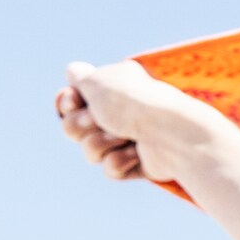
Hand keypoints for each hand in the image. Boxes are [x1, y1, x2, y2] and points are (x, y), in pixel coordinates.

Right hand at [56, 59, 213, 182]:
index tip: (74, 100)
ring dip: (101, 143)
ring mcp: (130, 138)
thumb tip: (73, 71)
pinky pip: (110, 169)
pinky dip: (120, 161)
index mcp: (114, 87)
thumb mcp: (98, 82)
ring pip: (89, 150)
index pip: (71, 99)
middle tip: (100, 120)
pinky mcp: (138, 163)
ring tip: (125, 137)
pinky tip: (138, 153)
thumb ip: (81, 78)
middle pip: (72, 127)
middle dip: (80, 125)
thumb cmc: (134, 103)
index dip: (67, 103)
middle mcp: (121, 111)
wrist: (172, 134)